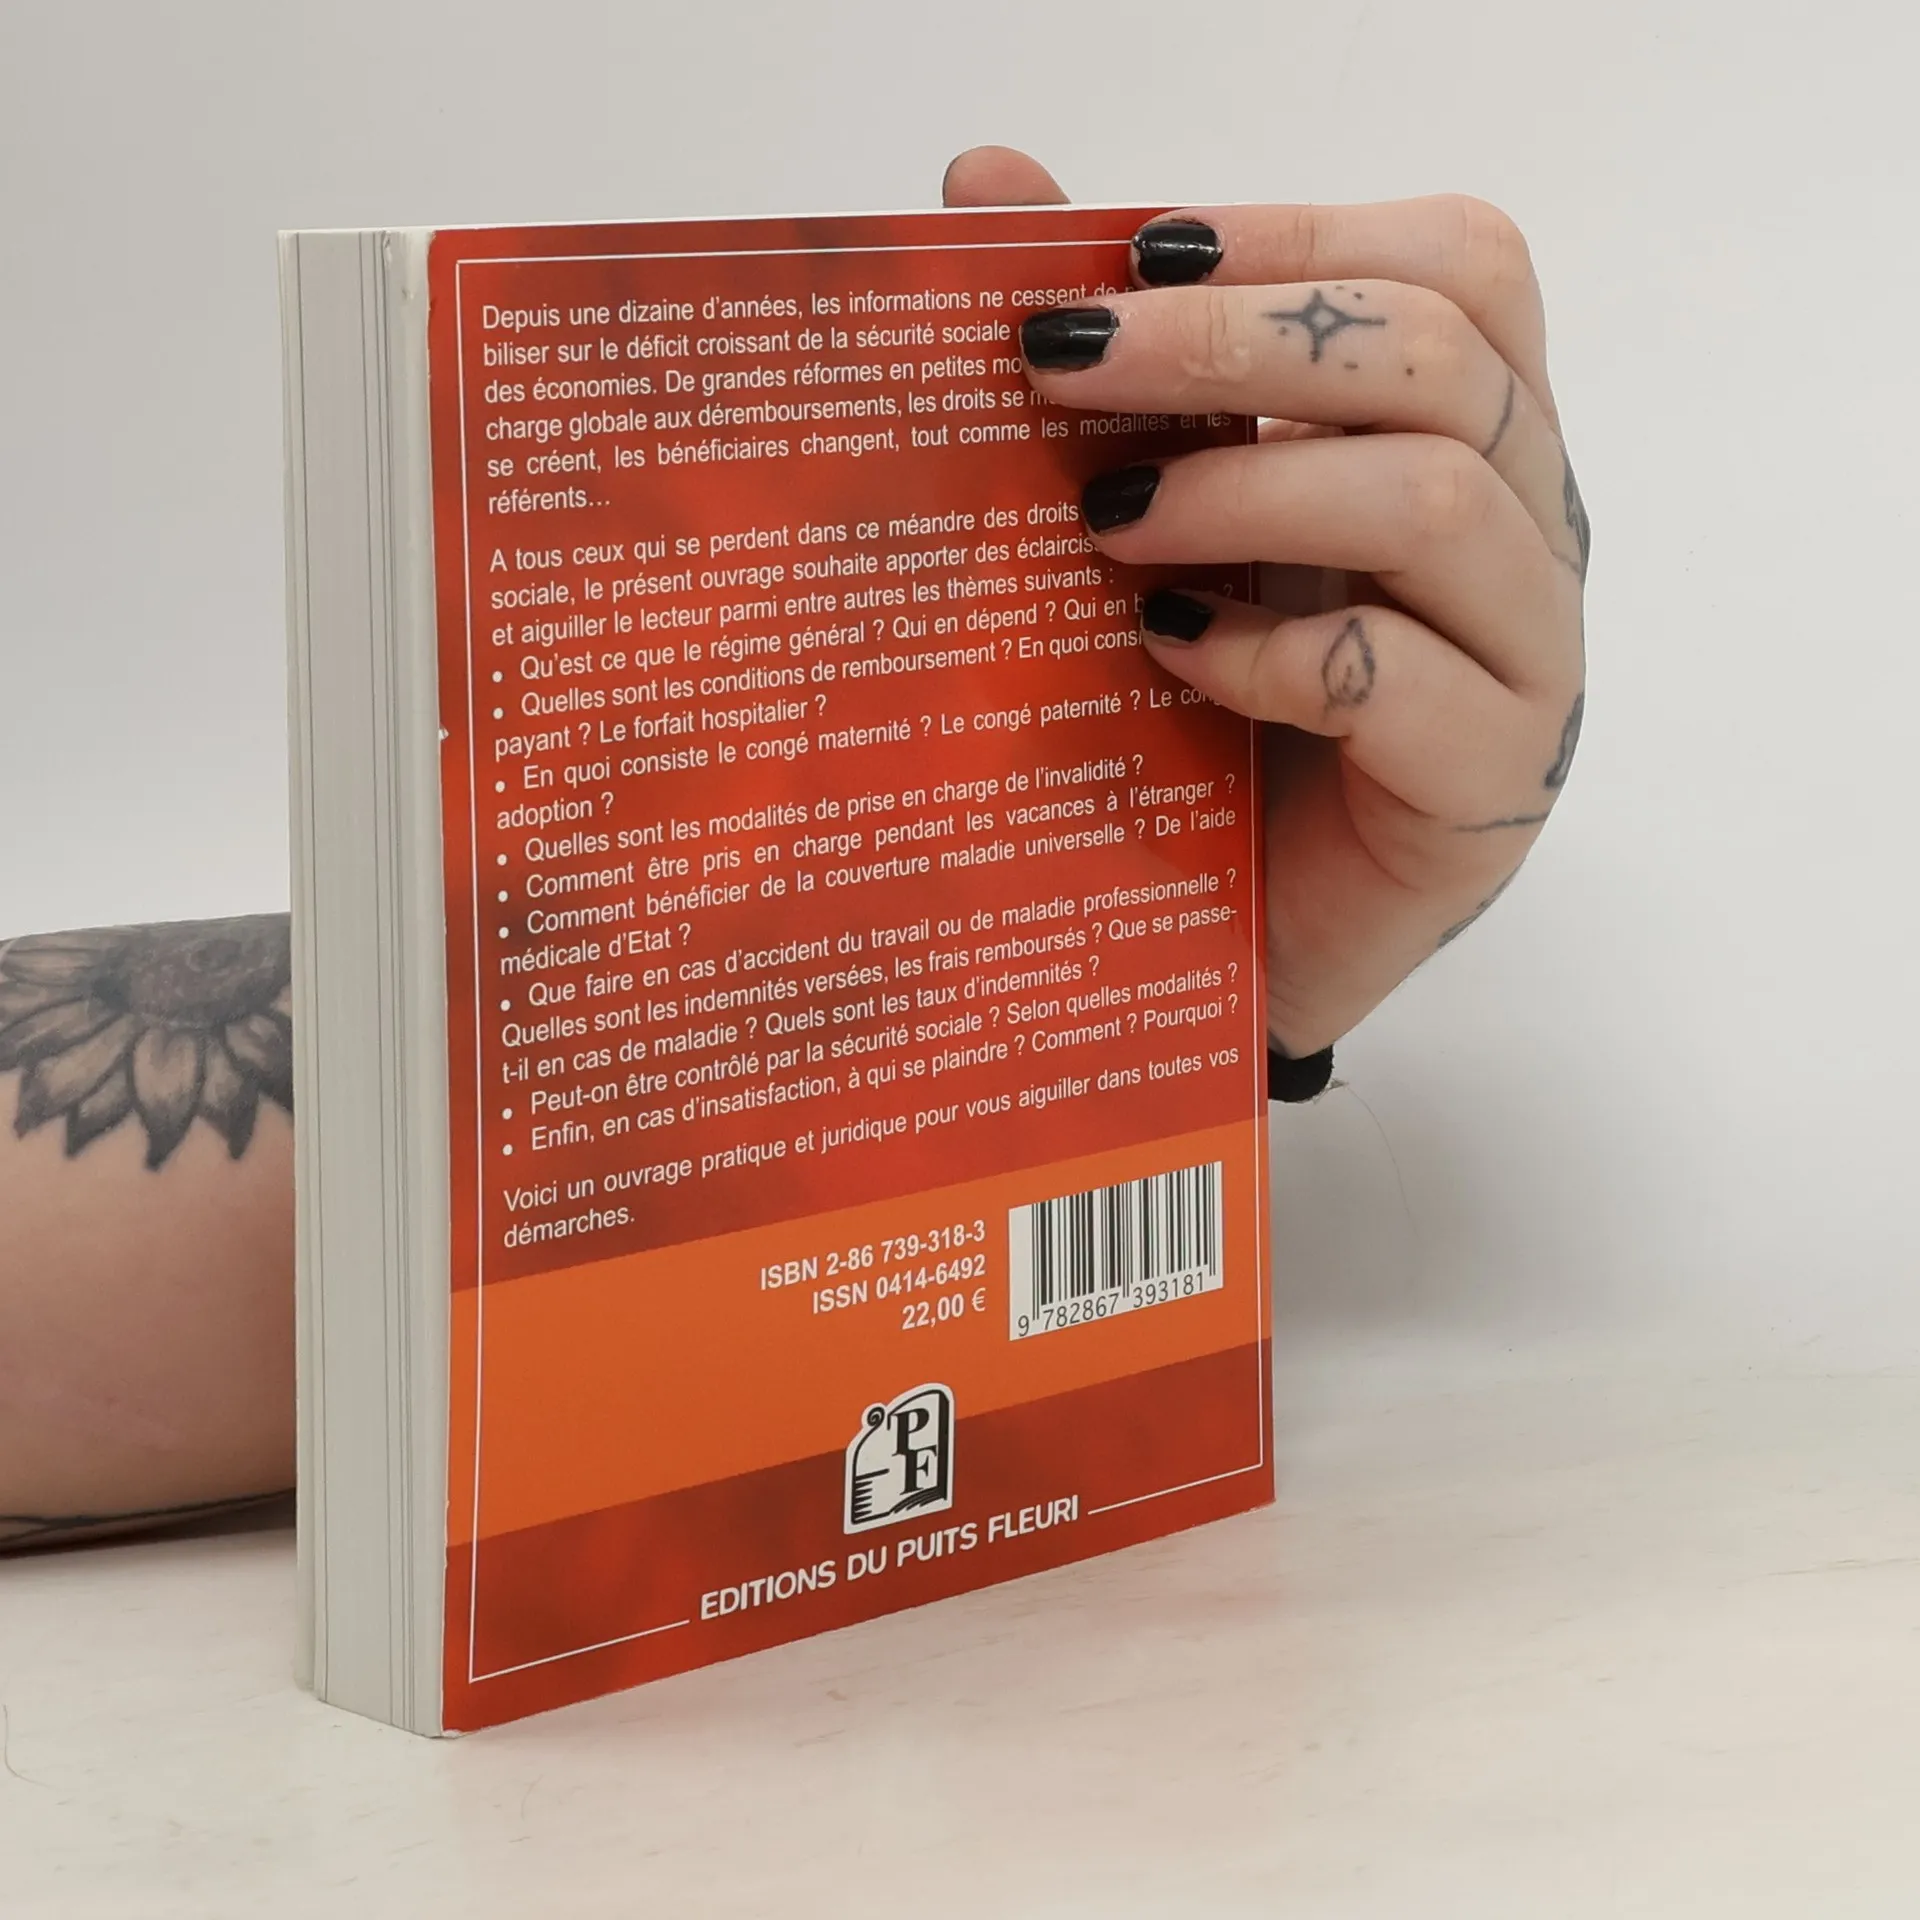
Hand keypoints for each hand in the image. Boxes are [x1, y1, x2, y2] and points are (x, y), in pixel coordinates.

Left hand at [943, 148, 1586, 1055]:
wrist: (1232, 930)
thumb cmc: (1206, 717)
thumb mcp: (1160, 519)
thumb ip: (1105, 363)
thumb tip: (985, 184)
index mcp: (1467, 438)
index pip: (1458, 266)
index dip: (1304, 235)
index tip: (1132, 252)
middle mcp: (1524, 528)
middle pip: (1441, 356)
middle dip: (1235, 340)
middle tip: (1063, 369)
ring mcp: (1525, 658)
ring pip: (1435, 501)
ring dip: (1244, 490)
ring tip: (1105, 524)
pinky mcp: (1489, 783)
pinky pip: (1395, 675)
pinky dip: (1261, 646)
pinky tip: (1166, 653)